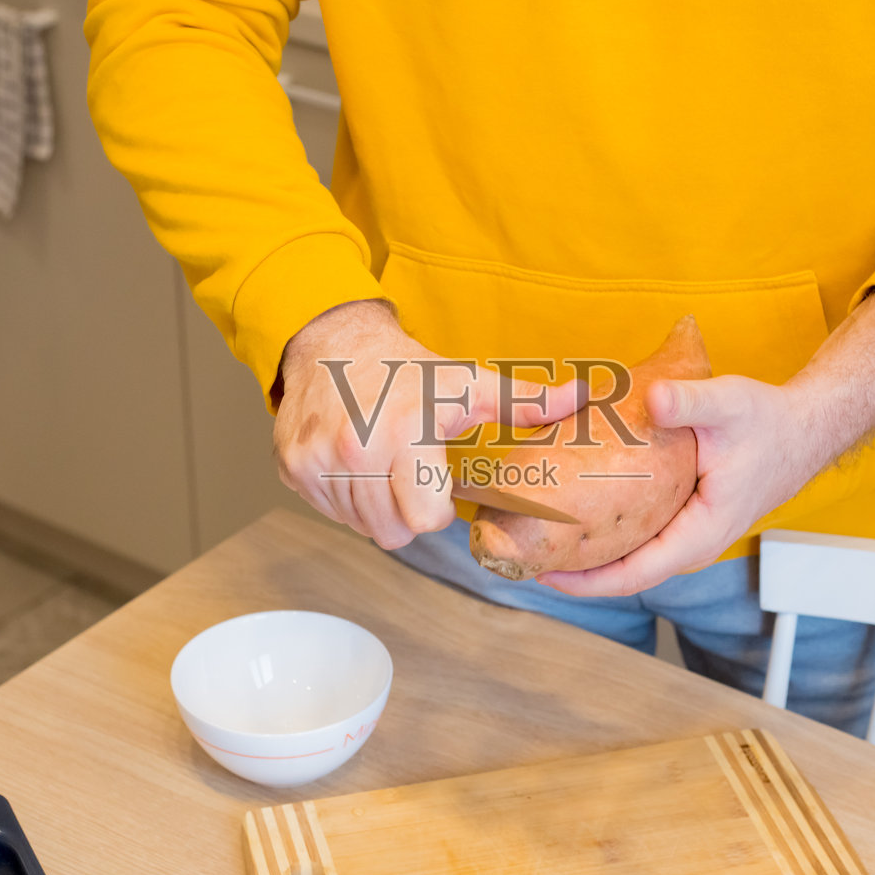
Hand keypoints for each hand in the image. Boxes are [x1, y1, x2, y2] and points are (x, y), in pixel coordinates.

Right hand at [274, 301, 584, 549]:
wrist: (331, 342)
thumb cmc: (406, 369)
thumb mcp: (469, 383)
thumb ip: (527, 402)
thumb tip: (583, 397)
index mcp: (404, 434)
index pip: (426, 520)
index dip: (438, 506)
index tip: (437, 477)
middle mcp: (354, 451)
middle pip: (393, 532)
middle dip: (408, 511)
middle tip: (410, 470)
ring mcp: (316, 462)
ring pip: (360, 526)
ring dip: (376, 506)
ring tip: (383, 463)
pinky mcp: (291, 468)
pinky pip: (330, 512)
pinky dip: (345, 498)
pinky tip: (355, 463)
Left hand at [536, 376, 824, 595]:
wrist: (800, 430)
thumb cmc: (767, 422)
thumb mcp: (730, 404)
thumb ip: (692, 402)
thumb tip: (655, 399)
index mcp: (701, 532)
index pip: (636, 573)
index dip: (587, 580)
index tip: (543, 574)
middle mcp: (691, 544)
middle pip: (624, 572)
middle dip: (574, 570)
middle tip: (522, 556)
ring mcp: (685, 536)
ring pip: (629, 558)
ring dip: (586, 554)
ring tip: (536, 541)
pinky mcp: (680, 522)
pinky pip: (636, 539)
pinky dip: (604, 534)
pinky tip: (573, 517)